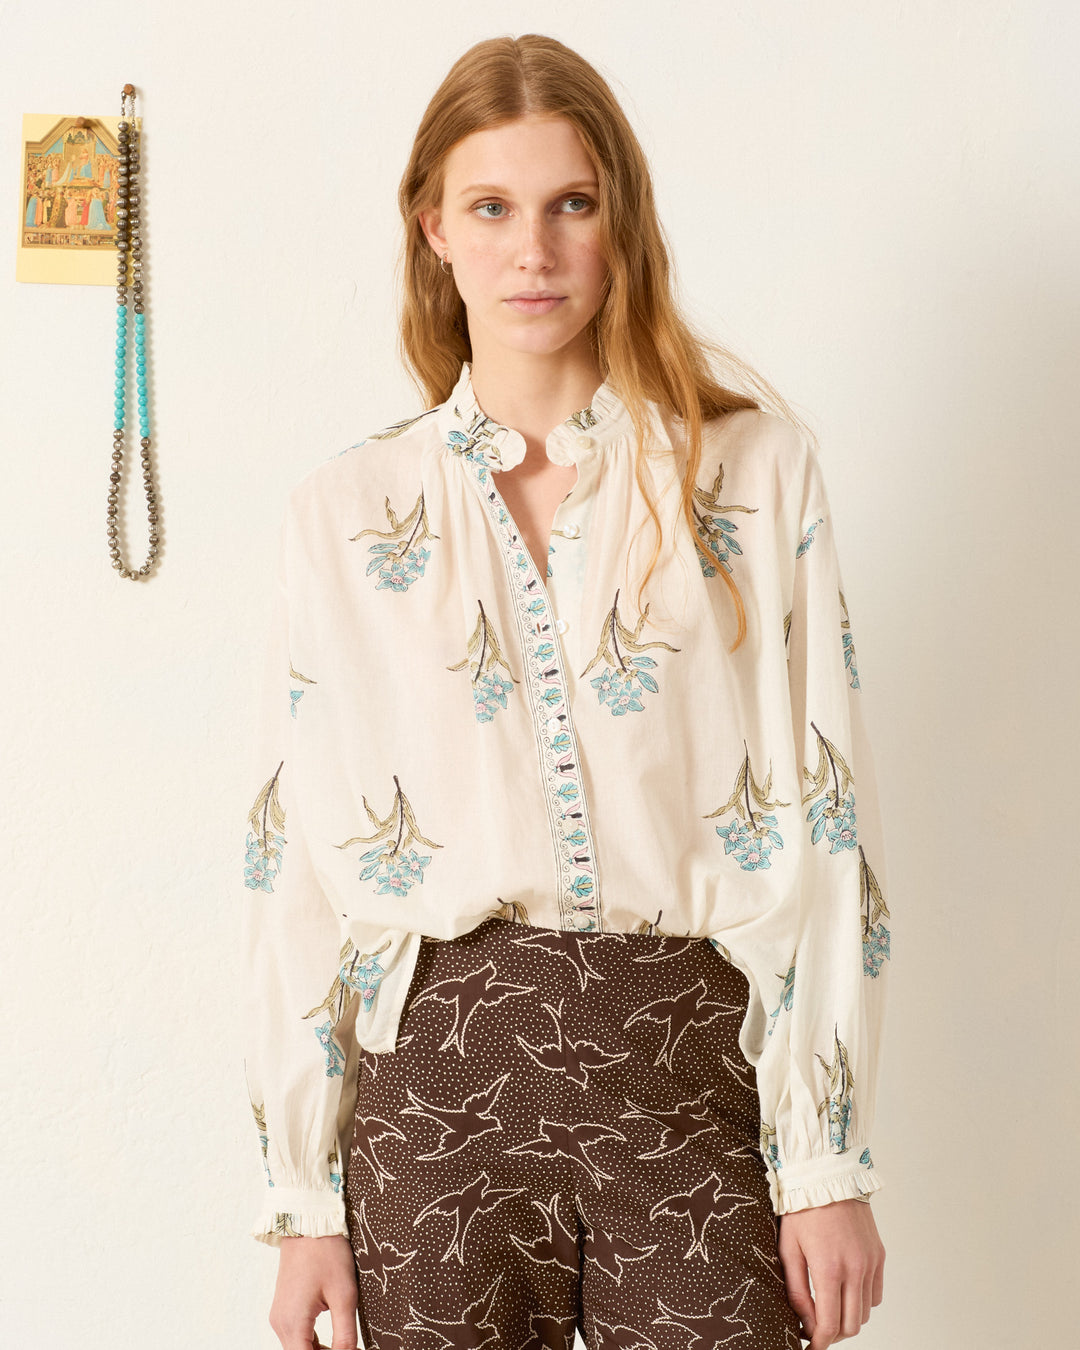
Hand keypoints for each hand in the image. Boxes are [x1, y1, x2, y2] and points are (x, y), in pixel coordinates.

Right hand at [269, 1234, 358, 1349]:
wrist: (308, 1223)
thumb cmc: (326, 1253)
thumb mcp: (344, 1295)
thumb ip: (345, 1334)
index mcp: (293, 1324)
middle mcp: (281, 1324)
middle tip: (351, 1349)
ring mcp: (280, 1316)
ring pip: (298, 1348)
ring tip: (344, 1347)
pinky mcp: (284, 1308)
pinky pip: (296, 1335)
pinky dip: (312, 1343)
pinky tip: (332, 1339)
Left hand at [777, 1198, 884, 1347]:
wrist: (828, 1176)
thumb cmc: (802, 1209)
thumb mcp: (788, 1248)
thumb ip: (796, 1290)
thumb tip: (805, 1322)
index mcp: (829, 1269)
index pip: (829, 1325)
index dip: (819, 1342)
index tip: (809, 1346)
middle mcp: (855, 1269)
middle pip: (851, 1326)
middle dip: (832, 1334)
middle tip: (815, 1329)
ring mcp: (870, 1263)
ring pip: (865, 1313)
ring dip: (848, 1319)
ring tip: (828, 1309)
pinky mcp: (879, 1256)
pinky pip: (875, 1294)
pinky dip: (862, 1302)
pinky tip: (845, 1292)